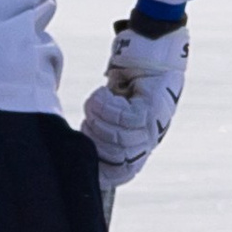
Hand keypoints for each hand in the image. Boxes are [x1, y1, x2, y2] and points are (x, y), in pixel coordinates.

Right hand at [80, 21, 188, 188]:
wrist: (150, 57)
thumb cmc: (127, 84)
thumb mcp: (109, 111)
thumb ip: (100, 128)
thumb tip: (78, 143)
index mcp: (137, 148)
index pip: (120, 174)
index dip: (99, 169)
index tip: (83, 152)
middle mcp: (148, 141)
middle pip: (114, 156)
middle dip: (94, 136)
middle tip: (88, 118)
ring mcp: (153, 126)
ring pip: (118, 137)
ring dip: (99, 118)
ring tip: (95, 102)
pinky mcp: (153, 109)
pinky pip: (126, 118)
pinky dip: (107, 106)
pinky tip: (102, 93)